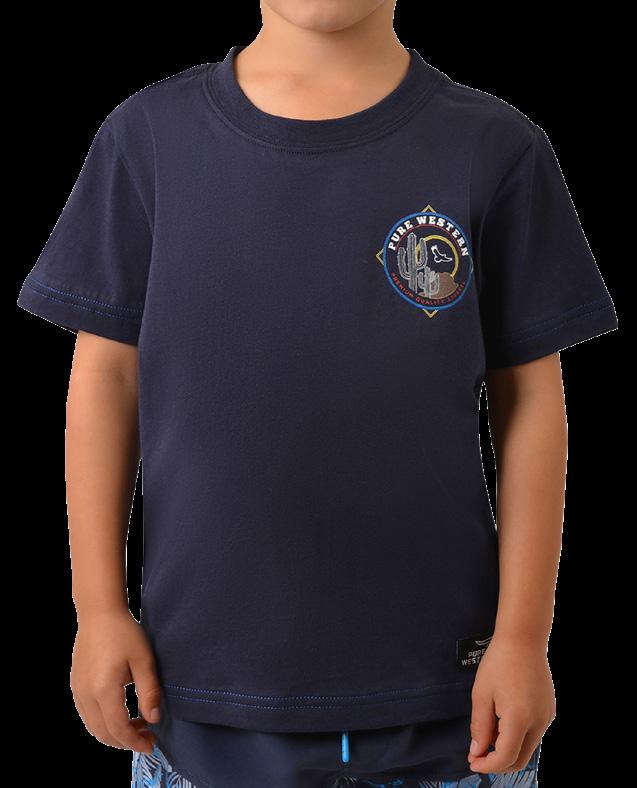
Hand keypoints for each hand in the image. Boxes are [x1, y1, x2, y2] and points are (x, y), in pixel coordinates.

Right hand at [70, 609, 161, 752]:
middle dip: (126, 741)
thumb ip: (150, 692)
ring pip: (94, 727)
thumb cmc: (124, 633)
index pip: (118, 729)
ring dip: (115, 733)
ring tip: (138, 724)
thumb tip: (154, 720)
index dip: (135, 742)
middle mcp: (86, 695)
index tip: (152, 744)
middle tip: (148, 736)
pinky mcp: (76, 686)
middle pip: (104, 734)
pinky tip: (121, 712)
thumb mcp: (144, 660)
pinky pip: (88, 715)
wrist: (99, 614)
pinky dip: (104, 722)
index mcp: (104, 690)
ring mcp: (78, 691)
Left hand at [467, 635, 555, 773]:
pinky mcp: (549, 709)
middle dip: (498, 764)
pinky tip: (502, 725)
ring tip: (487, 738)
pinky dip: (519, 737)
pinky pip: (534, 733)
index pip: (505, 757)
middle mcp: (539, 722)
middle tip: (477, 756)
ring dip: (509, 750)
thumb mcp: (481, 693)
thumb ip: (480, 726)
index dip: (487, 765)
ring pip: (529, 748)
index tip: (472, 761)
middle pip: (520, 759)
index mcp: (520, 718)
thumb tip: (478, 751)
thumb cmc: (499, 662)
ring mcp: (547, 716)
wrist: (523, 638)